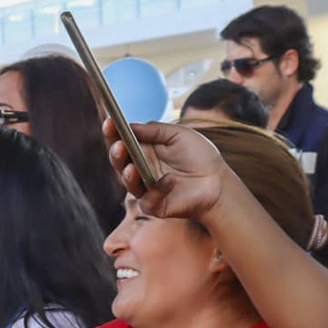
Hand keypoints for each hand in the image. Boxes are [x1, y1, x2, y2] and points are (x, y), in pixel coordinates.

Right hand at [104, 119, 232, 221]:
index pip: (121, 140)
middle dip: (116, 153)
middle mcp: (139, 168)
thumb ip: (155, 129)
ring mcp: (144, 188)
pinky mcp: (153, 205)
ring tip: (131, 167)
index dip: (113, 132)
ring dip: (128, 175)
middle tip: (119, 145)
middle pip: (119, 162)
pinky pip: (148, 200)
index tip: (109, 121)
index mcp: (143, 150)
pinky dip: (158, 190)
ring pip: (128, 183)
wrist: (218, 182)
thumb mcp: (179, 134)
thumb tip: (130, 125)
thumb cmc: (199, 156)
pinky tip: (170, 180)